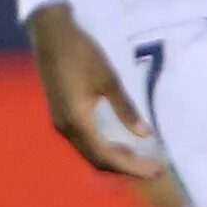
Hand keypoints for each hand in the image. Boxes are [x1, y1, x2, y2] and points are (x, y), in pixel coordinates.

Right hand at [25, 3, 160, 179]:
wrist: (51, 36)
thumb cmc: (82, 54)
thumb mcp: (109, 80)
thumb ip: (125, 109)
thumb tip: (145, 134)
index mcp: (78, 121)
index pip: (106, 155)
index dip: (131, 166)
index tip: (154, 170)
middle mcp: (66, 129)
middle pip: (96, 160)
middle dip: (125, 167)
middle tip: (152, 168)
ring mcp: (61, 123)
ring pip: (89, 152)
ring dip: (113, 158)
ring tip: (139, 157)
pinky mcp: (61, 116)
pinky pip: (83, 142)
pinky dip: (102, 148)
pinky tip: (118, 143)